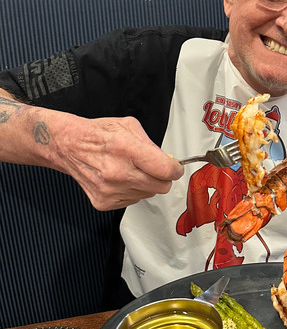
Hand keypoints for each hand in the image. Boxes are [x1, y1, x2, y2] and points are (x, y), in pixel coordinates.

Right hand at [53, 115, 183, 210]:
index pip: (165, 170)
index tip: (175, 167)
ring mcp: (110, 189)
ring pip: (148, 194)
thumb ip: (152, 145)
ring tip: (130, 170)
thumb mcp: (129, 127)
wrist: (68, 146)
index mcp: (125, 148)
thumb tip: (168, 160)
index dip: (175, 169)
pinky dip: (132, 191)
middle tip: (153, 168)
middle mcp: (117, 171)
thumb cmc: (98, 135)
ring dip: (145, 183)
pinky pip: (133, 200)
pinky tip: (120, 178)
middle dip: (162, 177)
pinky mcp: (104, 201)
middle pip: (161, 186)